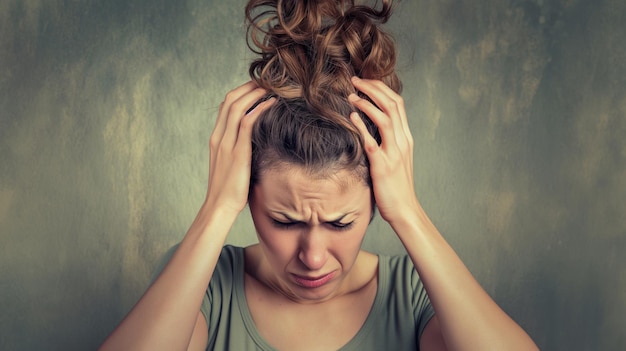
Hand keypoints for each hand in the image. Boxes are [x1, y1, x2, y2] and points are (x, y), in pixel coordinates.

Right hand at [205, 81, 274, 214]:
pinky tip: (271, 104)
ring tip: (271, 88)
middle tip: (266, 81)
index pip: (226, 106)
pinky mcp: (237, 152)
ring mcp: (226, 144)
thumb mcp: (232, 164)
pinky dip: (259, 109)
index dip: (241, 92)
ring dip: (255, 94)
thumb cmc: (229, 189)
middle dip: (248, 87)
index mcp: (216, 138)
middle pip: (230, 100)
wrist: (220, 206)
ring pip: (238, 107)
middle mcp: (219, 137)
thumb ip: (239, 149)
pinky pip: (247, 123)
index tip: (258, 87)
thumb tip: (256, 142)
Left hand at [348, 77, 419, 224]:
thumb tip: (371, 125)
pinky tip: (351, 117)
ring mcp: (394, 153)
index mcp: (406, 138)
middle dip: (373, 88)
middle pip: (392, 104)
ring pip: (385, 118)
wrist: (405, 210)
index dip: (381, 88)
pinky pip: (372, 141)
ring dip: (367, 103)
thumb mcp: (396, 158)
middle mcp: (402, 141)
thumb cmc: (396, 185)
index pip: (398, 103)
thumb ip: (388, 140)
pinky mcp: (383, 166)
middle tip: (355, 80)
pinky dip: (362, 126)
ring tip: (351, 95)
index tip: (365, 80)